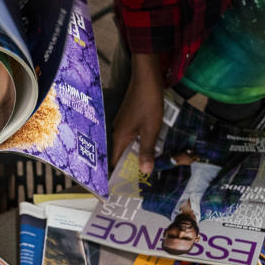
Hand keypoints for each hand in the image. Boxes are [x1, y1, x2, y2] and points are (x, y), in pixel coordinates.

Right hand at [112, 53, 164, 173]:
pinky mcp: (129, 118)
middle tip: (138, 181)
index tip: (124, 187)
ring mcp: (123, 124)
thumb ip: (147, 150)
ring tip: (144, 168)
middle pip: (120, 154)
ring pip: (126, 145)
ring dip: (135, 155)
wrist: (147, 77)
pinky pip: (131, 137)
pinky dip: (138, 144)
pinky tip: (148, 148)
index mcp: (119, 136)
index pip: (114, 162)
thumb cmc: (148, 103)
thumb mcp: (151, 129)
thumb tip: (145, 172)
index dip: (118, 175)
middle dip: (128, 167)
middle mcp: (117, 131)